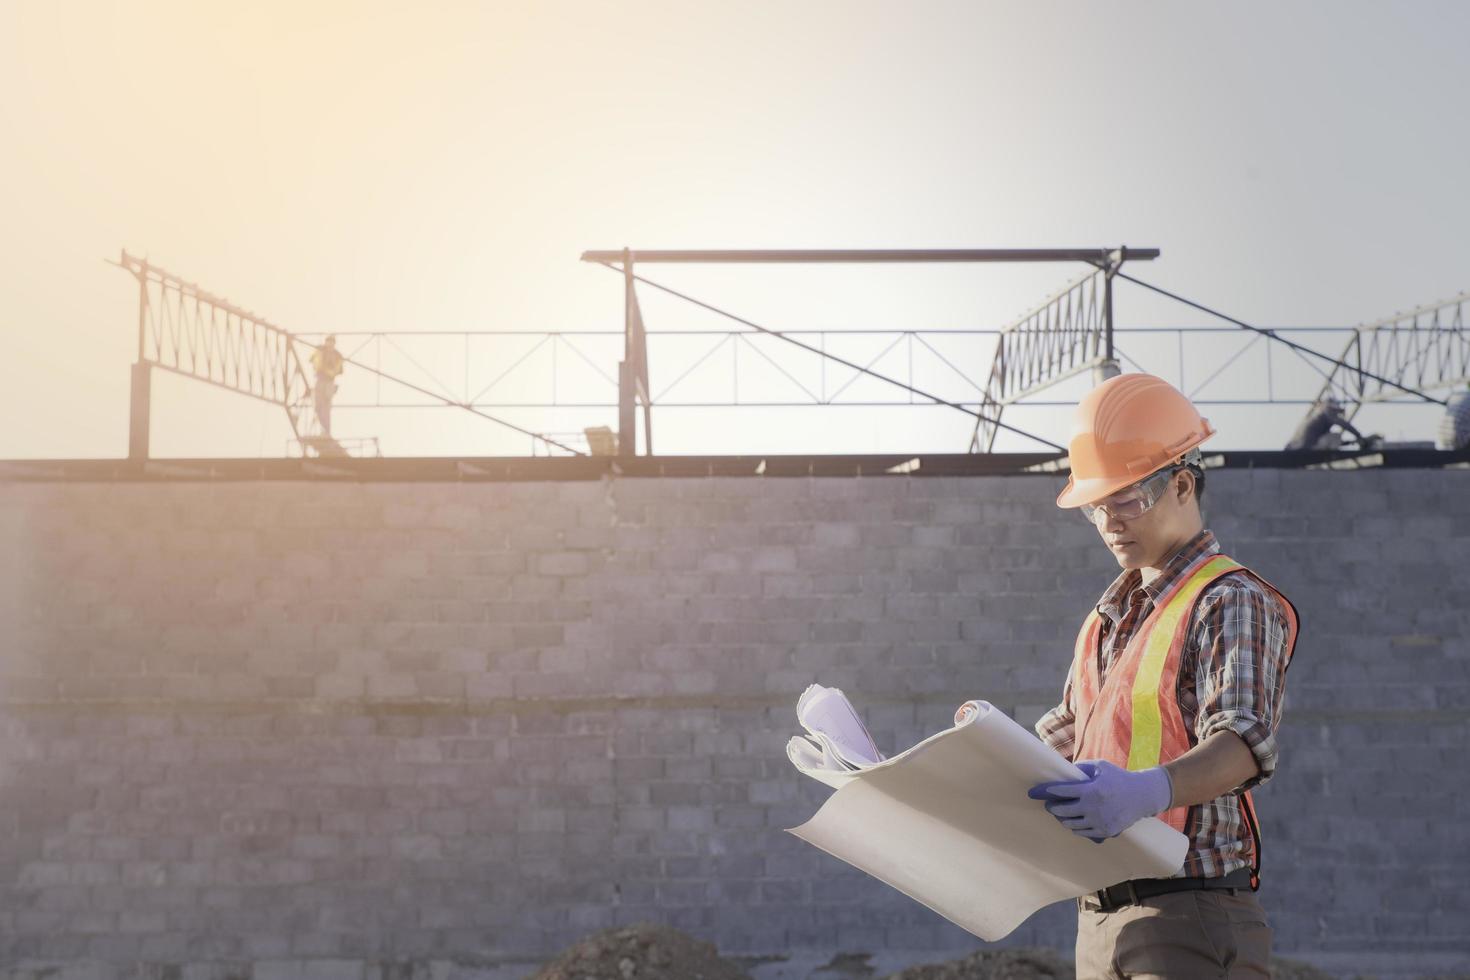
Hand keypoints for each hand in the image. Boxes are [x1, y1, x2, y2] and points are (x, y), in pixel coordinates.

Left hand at [1027, 760, 1172, 842]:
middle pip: (1062, 810)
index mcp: (1090, 790)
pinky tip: (1073, 822)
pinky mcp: (1105, 831)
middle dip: (1052, 807)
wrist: (1143, 796)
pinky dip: (1075, 827)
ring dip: (1062, 818)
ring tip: (1059, 813)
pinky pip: (1082, 832)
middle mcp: (1093, 807)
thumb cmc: (1119, 778)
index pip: (1061, 792)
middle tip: (1049, 804)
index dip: (1046, 792)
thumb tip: (1064, 772)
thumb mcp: (1100, 767)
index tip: (1036, 792)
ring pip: (1070, 824)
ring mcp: (1099, 821)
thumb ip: (1081, 768)